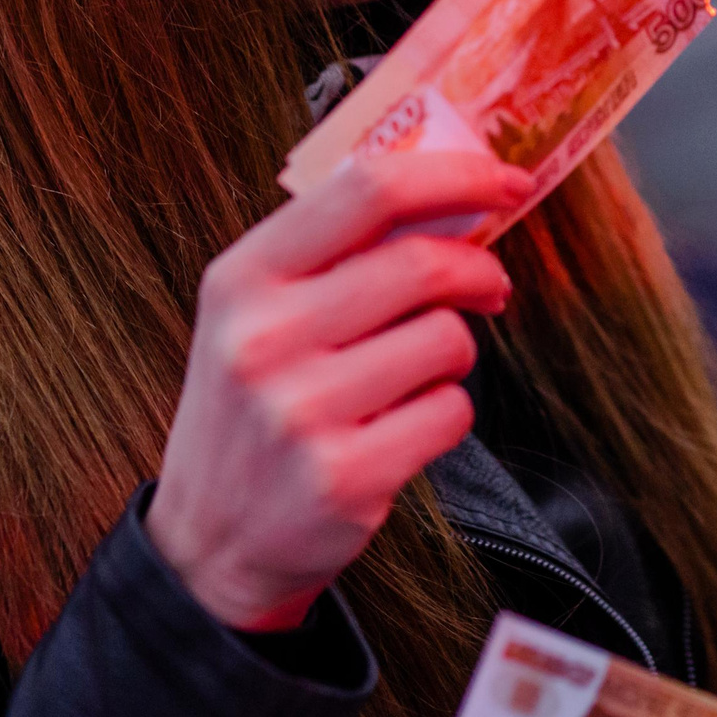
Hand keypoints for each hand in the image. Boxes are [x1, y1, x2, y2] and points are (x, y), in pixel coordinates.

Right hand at [145, 149, 535, 630]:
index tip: (507, 182)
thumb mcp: (259, 311)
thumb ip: (337, 249)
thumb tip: (455, 193)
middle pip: (421, 264)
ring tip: (420, 372)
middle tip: (488, 284)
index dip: (456, 175)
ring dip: (457, 351)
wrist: (209, 540)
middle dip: (477, 269)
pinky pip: (450, 413)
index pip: (368, 190)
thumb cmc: (254, 405)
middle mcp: (262, 339)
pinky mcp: (340, 478)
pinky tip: (405, 426)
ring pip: (446, 340)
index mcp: (243, 277)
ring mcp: (299, 412)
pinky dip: (447, 413)